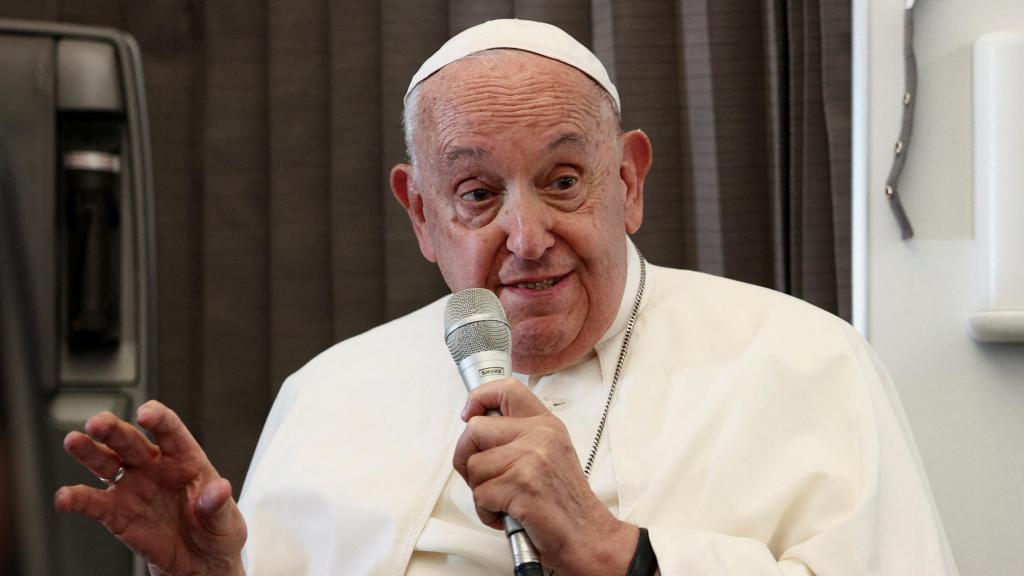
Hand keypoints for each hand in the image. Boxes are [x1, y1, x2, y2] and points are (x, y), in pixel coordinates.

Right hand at [55, 400, 245, 575]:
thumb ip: (218, 505)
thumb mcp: (225, 521)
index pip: (169, 429)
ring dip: (89, 451)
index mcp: (184, 458)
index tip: (145, 413)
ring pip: (106, 462)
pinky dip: (76, 499)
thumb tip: (220, 489)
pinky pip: (92, 502)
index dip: (158, 417)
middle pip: (130, 440)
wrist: (199, 561)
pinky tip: (65, 497)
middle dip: (113, 429)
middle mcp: (153, 466)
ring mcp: (131, 486)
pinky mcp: (115, 512)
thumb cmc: (215, 531)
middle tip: (98, 423)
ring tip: (74, 441)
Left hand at [453, 378, 638, 575]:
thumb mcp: (550, 454)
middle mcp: (539, 436)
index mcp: (546, 425)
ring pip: (473, 466)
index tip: (469, 414)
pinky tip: (508, 515)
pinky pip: (480, 495)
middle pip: (475, 430)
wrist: (588, 537)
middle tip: (483, 477)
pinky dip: (487, 512)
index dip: (479, 398)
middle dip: (467, 457)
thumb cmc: (564, 503)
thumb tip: (476, 428)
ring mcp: (531, 459)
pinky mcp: (521, 486)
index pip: (506, 390)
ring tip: (505, 501)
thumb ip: (520, 437)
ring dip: (481, 491)